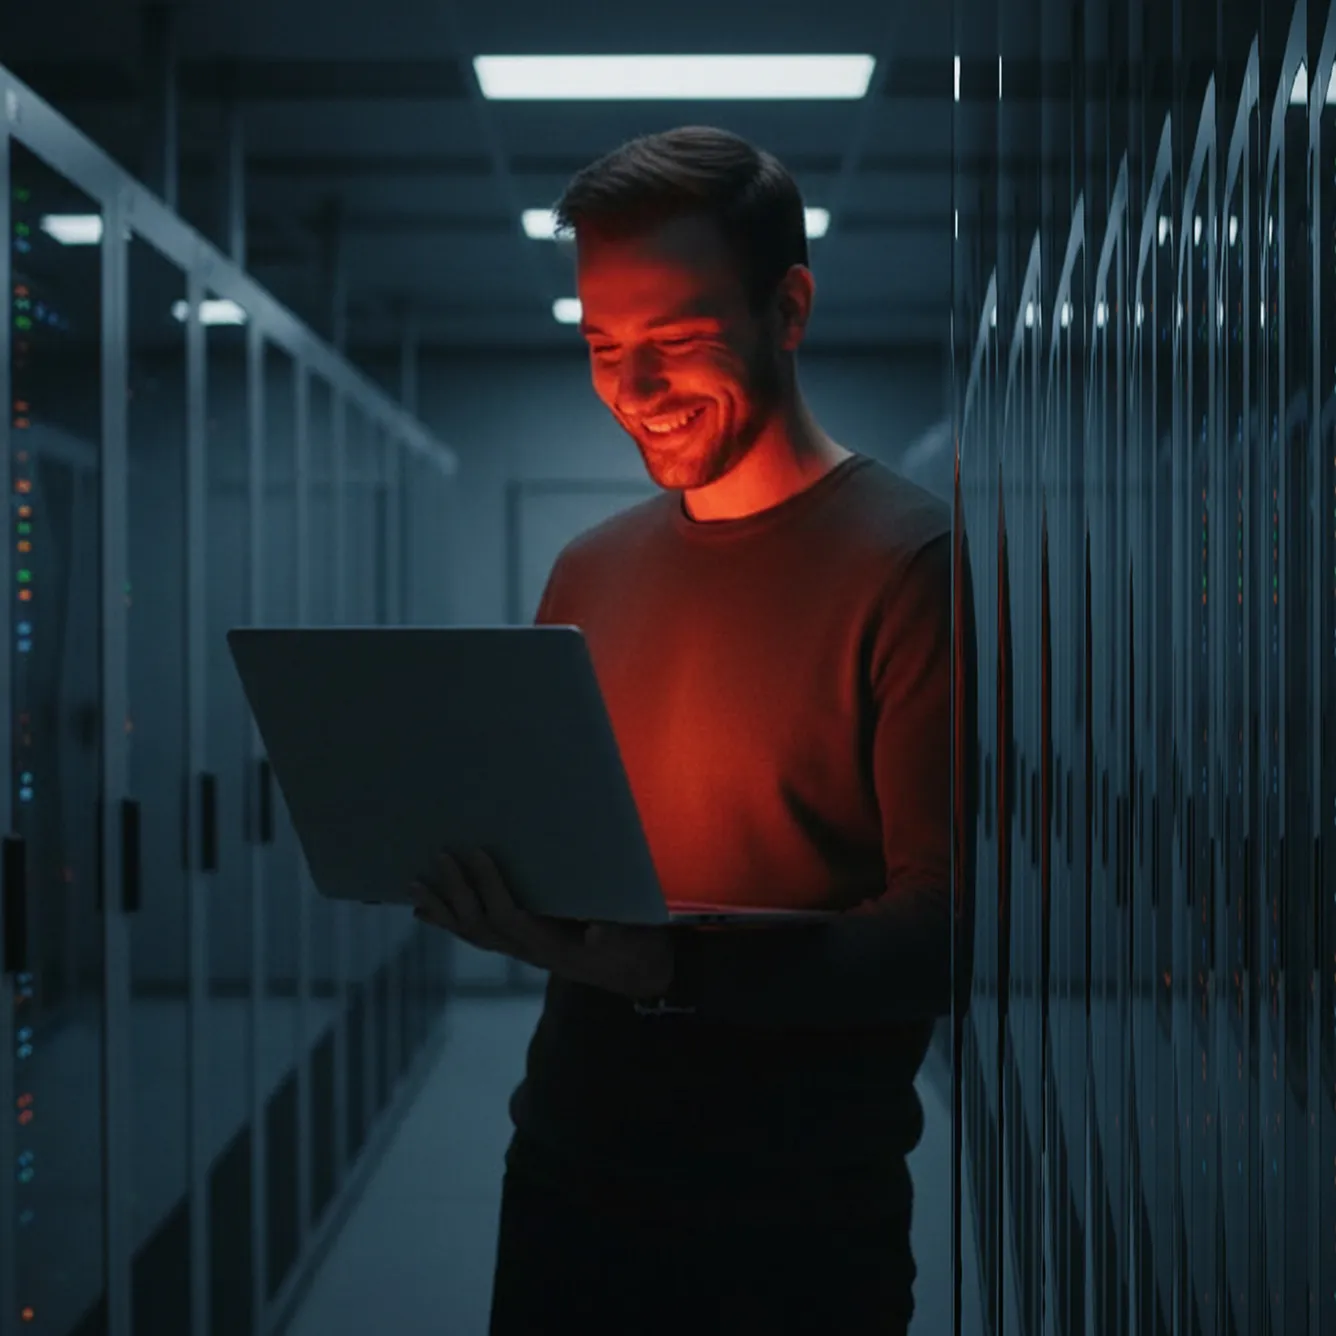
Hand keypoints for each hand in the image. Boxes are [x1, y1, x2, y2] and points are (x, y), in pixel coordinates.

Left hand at [409, 848, 674, 1000]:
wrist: (636, 972)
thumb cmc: (636, 947)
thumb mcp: (636, 940)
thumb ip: (619, 934)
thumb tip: (598, 931)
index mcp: (553, 947)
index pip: (512, 916)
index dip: (490, 886)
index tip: (476, 852)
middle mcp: (529, 952)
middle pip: (481, 925)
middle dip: (457, 891)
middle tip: (438, 856)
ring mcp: (520, 951)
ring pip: (472, 934)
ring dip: (442, 909)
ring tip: (414, 886)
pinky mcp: (518, 946)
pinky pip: (476, 937)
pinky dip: (448, 922)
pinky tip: (425, 911)